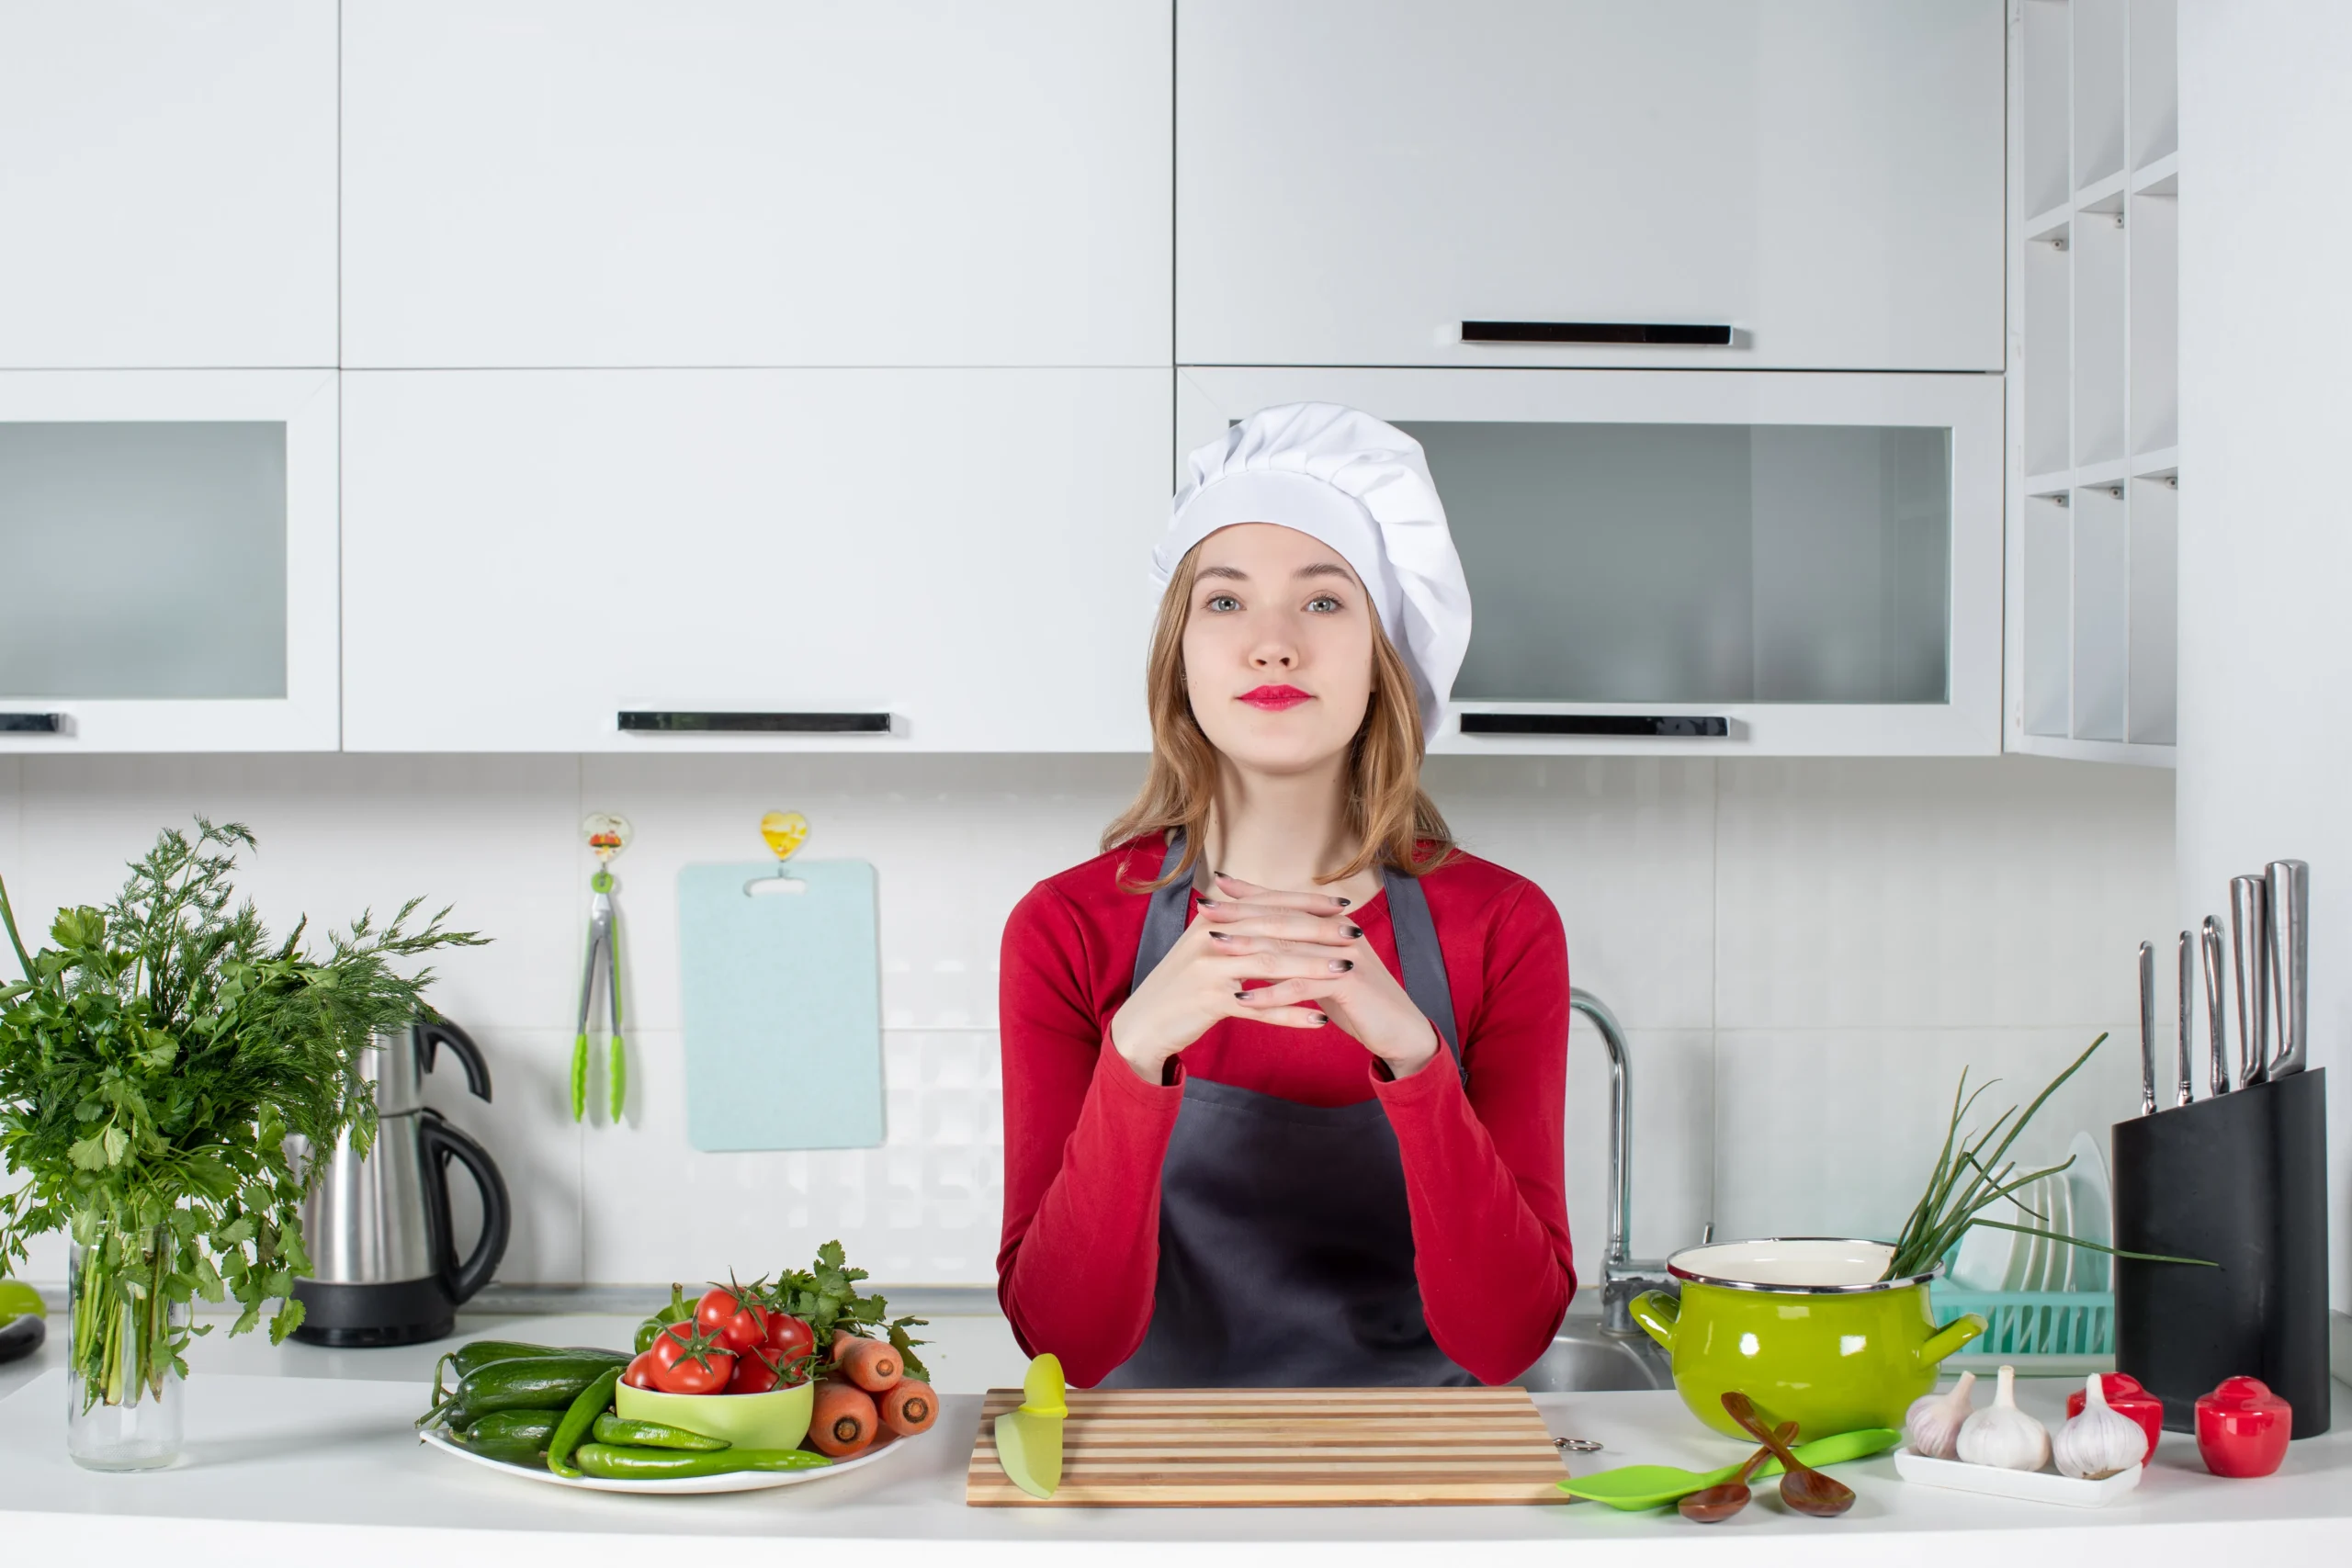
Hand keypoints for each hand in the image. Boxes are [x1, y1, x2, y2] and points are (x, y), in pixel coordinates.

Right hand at [1107, 882, 1336, 1082]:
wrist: (1142, 1024)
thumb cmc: (1180, 987)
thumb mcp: (1204, 948)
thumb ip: (1235, 925)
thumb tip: (1269, 905)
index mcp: (1215, 919)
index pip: (1269, 904)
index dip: (1307, 903)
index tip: (1342, 904)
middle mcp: (1211, 936)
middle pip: (1275, 929)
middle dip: (1319, 930)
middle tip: (1354, 934)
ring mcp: (1209, 969)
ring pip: (1271, 964)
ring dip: (1312, 967)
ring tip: (1346, 971)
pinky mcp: (1209, 1001)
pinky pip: (1259, 1006)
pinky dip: (1290, 1013)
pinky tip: (1319, 1019)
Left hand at [1201, 874, 1443, 1079]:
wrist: (1399, 1028)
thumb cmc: (1356, 1000)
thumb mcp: (1322, 969)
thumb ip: (1296, 951)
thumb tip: (1257, 937)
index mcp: (1331, 922)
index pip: (1283, 902)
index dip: (1249, 895)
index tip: (1212, 890)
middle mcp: (1339, 930)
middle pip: (1282, 918)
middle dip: (1240, 913)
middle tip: (1203, 910)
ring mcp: (1346, 954)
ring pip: (1289, 948)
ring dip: (1249, 948)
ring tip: (1214, 948)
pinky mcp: (1350, 983)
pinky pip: (1302, 986)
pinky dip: (1272, 993)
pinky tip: (1243, 1000)